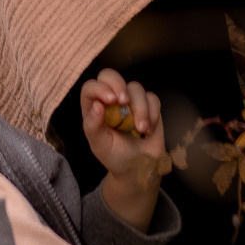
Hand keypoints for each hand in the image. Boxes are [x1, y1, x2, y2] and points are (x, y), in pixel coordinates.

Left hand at [81, 66, 167, 225]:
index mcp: (94, 108)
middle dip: (118, 84)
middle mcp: (111, 101)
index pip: (91, 87)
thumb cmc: (114, 156)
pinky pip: (153, 99)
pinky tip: (148, 130)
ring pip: (136, 87)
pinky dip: (152, 113)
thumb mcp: (99, 145)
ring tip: (140, 129)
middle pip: (110, 75)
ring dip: (140, 108)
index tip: (110, 101)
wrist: (138, 169)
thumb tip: (97, 105)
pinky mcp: (149, 106)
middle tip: (123, 101)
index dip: (100, 88)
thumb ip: (93, 126)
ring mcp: (131, 101)